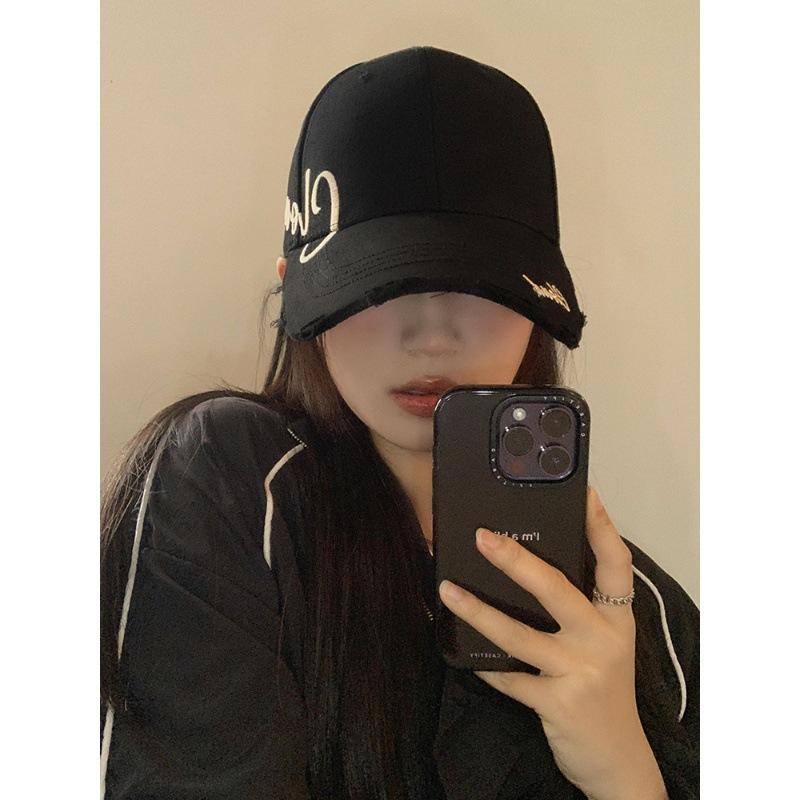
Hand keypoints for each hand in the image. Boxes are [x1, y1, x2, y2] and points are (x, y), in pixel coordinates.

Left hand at [437, 486, 666, 799]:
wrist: (618, 761)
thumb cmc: (604, 691)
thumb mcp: (603, 645)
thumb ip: (578, 610)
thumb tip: (528, 564)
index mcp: (617, 621)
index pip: (616, 564)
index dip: (601, 526)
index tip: (582, 493)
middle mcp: (603, 641)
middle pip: (557, 590)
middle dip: (518, 561)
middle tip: (482, 537)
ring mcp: (581, 673)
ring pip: (520, 635)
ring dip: (478, 611)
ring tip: (448, 589)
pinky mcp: (558, 704)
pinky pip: (509, 678)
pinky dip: (484, 664)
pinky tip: (462, 650)